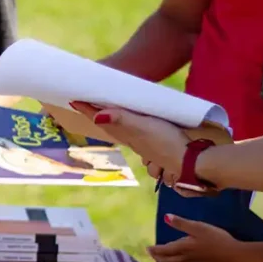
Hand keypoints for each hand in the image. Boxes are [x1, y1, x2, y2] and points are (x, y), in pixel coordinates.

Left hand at [71, 102, 188, 183]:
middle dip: (92, 114)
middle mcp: (129, 138)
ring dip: (108, 120)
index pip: (100, 118)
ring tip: (100, 112)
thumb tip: (97, 116)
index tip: (72, 100)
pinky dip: (124, 125)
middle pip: (106, 124)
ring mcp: (141, 142)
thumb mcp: (144, 126)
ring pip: (118, 129)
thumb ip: (123, 119)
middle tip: (81, 104)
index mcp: (125, 131)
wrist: (189, 161)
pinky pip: (131, 132)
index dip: (87, 109)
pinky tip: (129, 125)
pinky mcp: (153, 143)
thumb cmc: (166, 142)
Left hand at [147, 214, 242, 261]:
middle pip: (167, 260)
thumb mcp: (198, 227)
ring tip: (162, 260)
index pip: (164, 250)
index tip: (147, 248)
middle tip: (151, 254)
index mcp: (182, 247)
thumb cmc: (216, 239)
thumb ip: (181, 223)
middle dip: (157, 257)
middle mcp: (185, 258)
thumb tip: (165, 217)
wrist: (234, 255)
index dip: (154, 250)